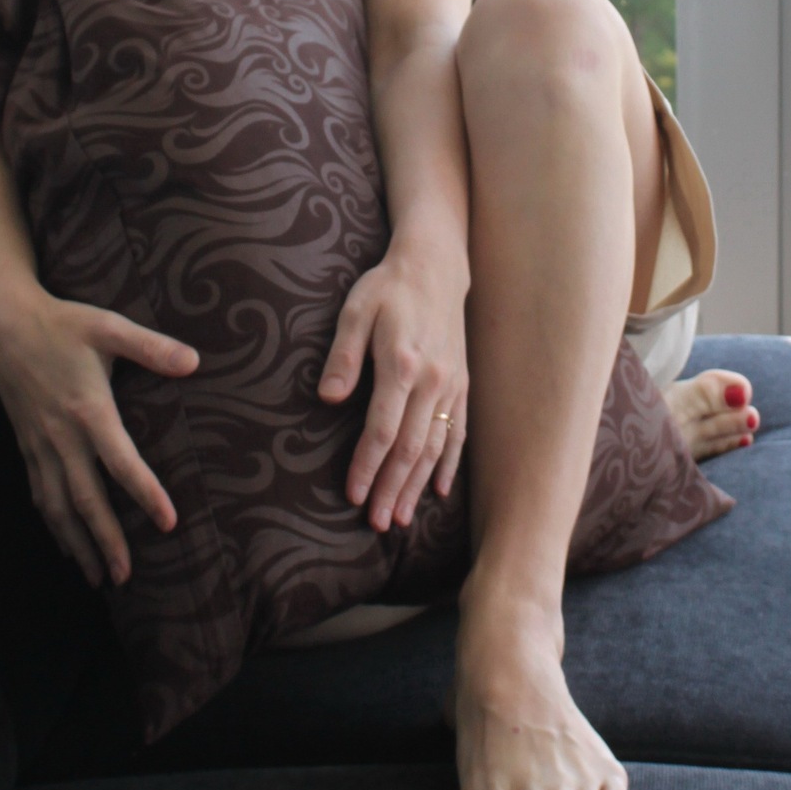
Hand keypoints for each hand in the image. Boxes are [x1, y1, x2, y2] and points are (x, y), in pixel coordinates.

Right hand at [0, 288, 198, 587]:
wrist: (5, 327)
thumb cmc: (63, 325)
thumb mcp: (109, 327)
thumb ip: (151, 347)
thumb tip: (194, 361)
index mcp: (89, 411)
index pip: (122, 464)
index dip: (146, 494)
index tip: (168, 522)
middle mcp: (62, 437)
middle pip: (86, 501)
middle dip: (106, 542)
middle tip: (125, 576)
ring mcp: (41, 446)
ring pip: (58, 507)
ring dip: (77, 545)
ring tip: (96, 578)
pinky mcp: (27, 446)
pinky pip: (40, 494)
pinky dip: (53, 524)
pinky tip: (64, 543)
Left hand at [319, 240, 467, 531]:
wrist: (436, 265)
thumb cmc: (388, 287)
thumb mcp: (356, 310)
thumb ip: (343, 357)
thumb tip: (328, 399)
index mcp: (402, 366)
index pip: (383, 430)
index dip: (367, 466)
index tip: (352, 496)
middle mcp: (432, 381)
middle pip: (411, 448)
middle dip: (391, 489)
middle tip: (375, 524)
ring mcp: (452, 384)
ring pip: (436, 446)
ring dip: (417, 486)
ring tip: (399, 518)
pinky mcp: (462, 383)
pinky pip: (459, 431)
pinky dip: (450, 464)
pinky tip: (440, 490)